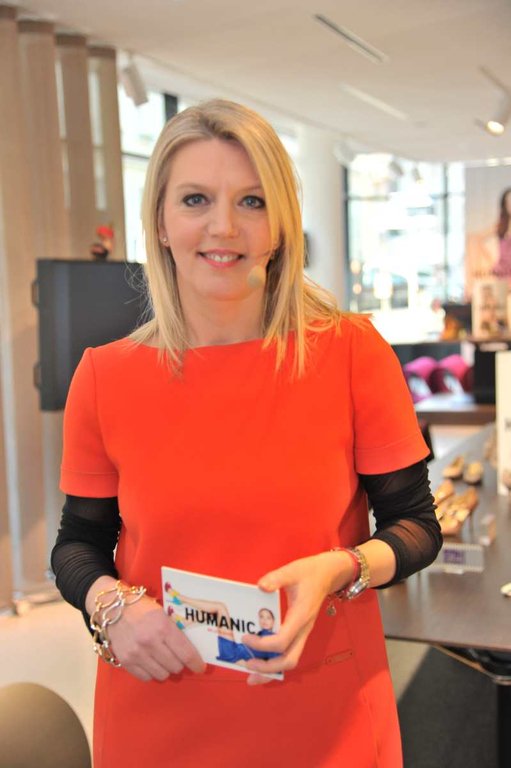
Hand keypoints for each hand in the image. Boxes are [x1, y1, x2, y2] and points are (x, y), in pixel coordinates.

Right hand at [107, 595, 205, 681]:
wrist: (113, 608)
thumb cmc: (142, 608)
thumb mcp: (163, 613)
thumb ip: (175, 630)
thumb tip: (191, 648)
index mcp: (163, 627)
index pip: (186, 653)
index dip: (196, 663)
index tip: (200, 667)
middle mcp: (150, 642)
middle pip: (175, 666)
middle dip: (180, 663)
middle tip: (178, 657)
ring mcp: (137, 654)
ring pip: (162, 675)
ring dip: (166, 669)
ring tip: (164, 659)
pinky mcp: (126, 661)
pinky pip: (146, 677)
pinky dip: (151, 672)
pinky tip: (151, 662)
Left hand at [241, 552, 352, 685]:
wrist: (328, 574)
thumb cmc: (310, 572)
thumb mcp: (292, 570)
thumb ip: (276, 578)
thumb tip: (260, 586)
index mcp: (300, 616)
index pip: (282, 641)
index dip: (262, 644)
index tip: (246, 637)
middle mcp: (303, 630)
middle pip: (289, 660)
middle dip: (268, 668)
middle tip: (247, 666)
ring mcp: (303, 633)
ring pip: (290, 660)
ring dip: (271, 670)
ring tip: (252, 674)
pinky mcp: (300, 632)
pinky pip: (289, 653)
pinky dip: (275, 662)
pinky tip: (261, 661)